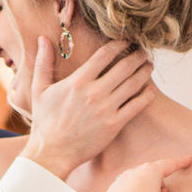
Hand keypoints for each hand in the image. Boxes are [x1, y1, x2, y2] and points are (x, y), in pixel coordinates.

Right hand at [22, 39, 155, 180]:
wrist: (51, 153)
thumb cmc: (45, 123)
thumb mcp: (39, 90)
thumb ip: (43, 62)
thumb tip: (42, 38)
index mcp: (78, 81)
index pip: (106, 54)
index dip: (119, 44)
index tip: (126, 42)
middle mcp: (94, 93)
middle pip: (125, 66)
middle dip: (137, 55)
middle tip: (143, 51)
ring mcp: (106, 109)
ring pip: (134, 83)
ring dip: (145, 71)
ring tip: (149, 66)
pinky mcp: (114, 125)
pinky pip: (137, 106)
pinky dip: (147, 95)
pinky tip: (151, 89)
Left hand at [95, 156, 191, 191]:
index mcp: (151, 171)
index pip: (170, 164)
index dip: (181, 163)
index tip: (188, 160)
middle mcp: (134, 172)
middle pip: (153, 173)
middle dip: (161, 183)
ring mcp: (120, 180)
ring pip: (138, 180)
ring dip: (147, 189)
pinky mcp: (111, 191)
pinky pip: (126, 190)